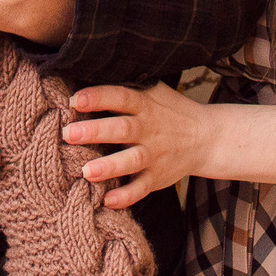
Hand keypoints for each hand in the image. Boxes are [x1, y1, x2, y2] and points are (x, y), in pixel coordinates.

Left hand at [65, 82, 213, 209]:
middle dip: (94, 131)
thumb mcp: (154, 92)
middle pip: (122, 129)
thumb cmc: (169, 111)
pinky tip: (107, 201)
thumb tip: (87, 73)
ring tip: (86, 171)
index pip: (121, 97)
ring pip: (131, 161)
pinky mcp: (158, 177)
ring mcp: (155, 155)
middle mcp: (149, 129)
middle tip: (68, 133)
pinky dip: (126, 197)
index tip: (75, 100)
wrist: (206, 137)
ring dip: (109, 167)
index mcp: (146, 104)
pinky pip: (141, 189)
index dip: (98, 97)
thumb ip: (127, 88)